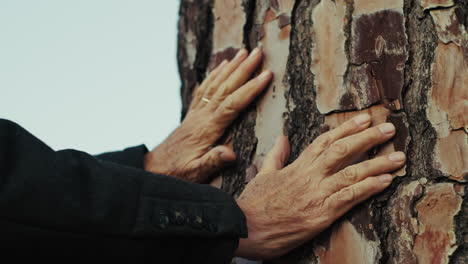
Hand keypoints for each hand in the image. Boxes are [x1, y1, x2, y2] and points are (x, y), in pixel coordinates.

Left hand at [144, 48, 271, 182]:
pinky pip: (205, 88)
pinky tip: (222, 65)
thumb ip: (213, 162)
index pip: (232, 103)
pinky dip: (215, 74)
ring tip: (244, 51)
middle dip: (244, 69)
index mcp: (207, 129)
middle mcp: (202, 115)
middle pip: (226, 87)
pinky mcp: (193, 113)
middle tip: (258, 52)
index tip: (266, 75)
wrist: (155, 168)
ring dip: (231, 67)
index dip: (250, 89)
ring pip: (216, 84)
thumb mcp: (196, 173)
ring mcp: (196, 112)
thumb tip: (231, 154)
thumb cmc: (178, 172)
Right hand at [235, 114, 405, 259]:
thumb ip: (276, 155)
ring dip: (377, 163)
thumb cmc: (252, 203)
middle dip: (368, 138)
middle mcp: (309, 177)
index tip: (364, 119)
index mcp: (296, 166)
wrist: (243, 227)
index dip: (346, 129)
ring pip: (350, 173)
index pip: (324, 141)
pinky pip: (348, 198)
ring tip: (398, 157)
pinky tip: (385, 181)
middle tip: (389, 128)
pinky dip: (368, 188)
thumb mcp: (263, 174)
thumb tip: (282, 138)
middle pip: (342, 151)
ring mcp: (316, 195)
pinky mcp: (320, 215)